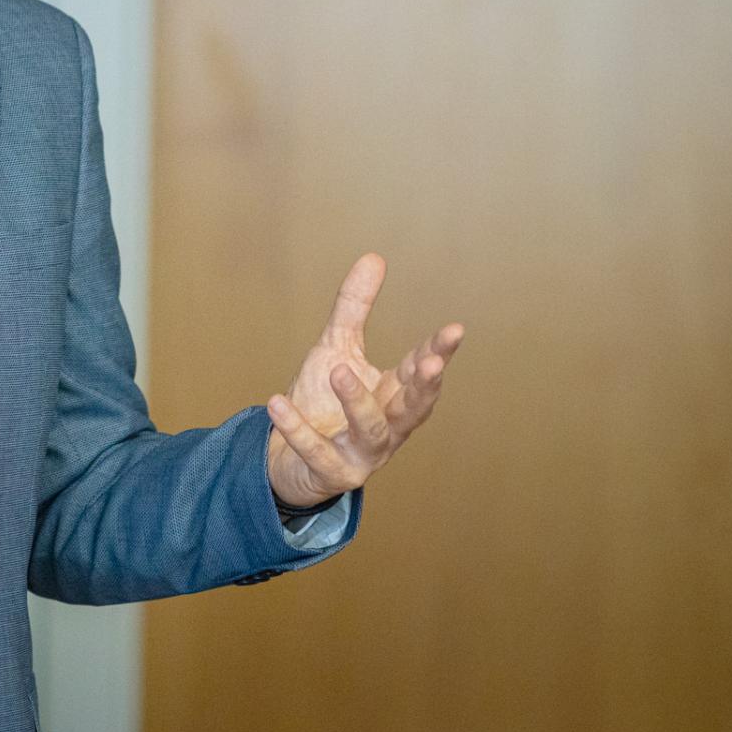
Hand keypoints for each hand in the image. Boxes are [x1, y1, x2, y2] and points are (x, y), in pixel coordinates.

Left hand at [265, 254, 464, 508]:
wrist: (286, 459)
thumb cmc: (322, 403)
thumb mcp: (336, 349)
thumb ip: (354, 309)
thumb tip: (374, 257)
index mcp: (393, 396)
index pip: (420, 372)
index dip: (437, 352)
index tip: (454, 330)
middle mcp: (387, 428)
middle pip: (413, 408)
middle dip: (425, 385)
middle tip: (433, 361)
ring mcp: (361, 454)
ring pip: (371, 431)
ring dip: (358, 402)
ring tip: (339, 370)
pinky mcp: (330, 473)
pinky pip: (316, 452)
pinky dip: (298, 429)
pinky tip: (277, 402)